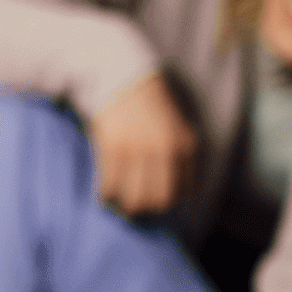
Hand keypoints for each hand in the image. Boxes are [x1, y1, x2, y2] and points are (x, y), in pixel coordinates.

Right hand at [89, 73, 196, 215]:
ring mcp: (138, 150)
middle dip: (149, 209)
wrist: (125, 82)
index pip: (186, 191)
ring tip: (121, 202)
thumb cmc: (152, 109)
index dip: (172, 200)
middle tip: (139, 206)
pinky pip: (110, 186)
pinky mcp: (113, 148)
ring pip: (135, 199)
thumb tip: (180, 194)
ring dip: (127, 207)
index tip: (159, 198)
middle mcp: (165, 150)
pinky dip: (106, 196)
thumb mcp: (179, 130)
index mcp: (186, 146)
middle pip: (160, 200)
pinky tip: (105, 194)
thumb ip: (182, 158)